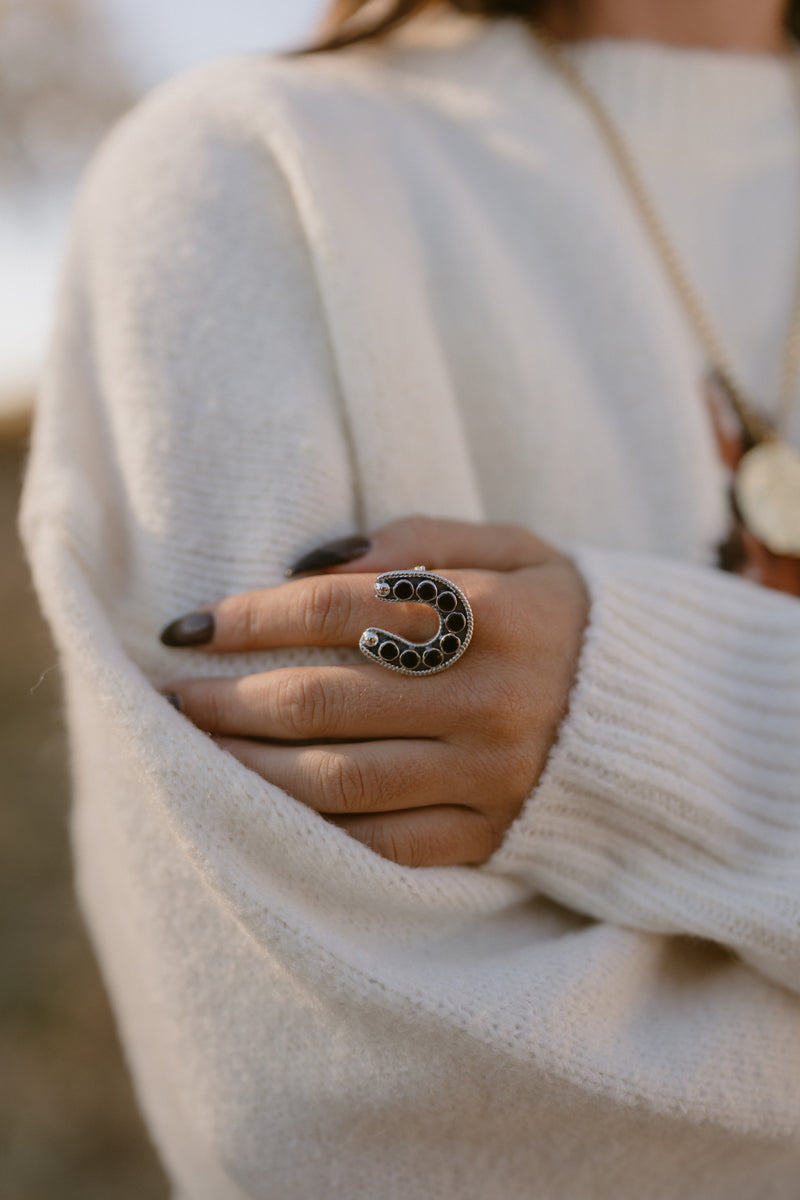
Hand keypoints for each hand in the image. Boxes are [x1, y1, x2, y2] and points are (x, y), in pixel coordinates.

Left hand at [160, 517, 589, 867]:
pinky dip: (316, 832)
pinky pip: (386, 847)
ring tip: (194, 753)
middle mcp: (488, 699)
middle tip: (169, 696)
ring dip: (248, 769)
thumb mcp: (516, 549)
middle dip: (227, 700)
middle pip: (323, 702)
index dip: (248, 618)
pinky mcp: (492, 835)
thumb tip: (308, 564)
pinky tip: (265, 812)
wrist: (662, 715)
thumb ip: (420, 540)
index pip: (337, 610)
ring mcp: (491, 777)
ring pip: (340, 783)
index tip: (186, 627)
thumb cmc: (565, 616)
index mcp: (493, 613)